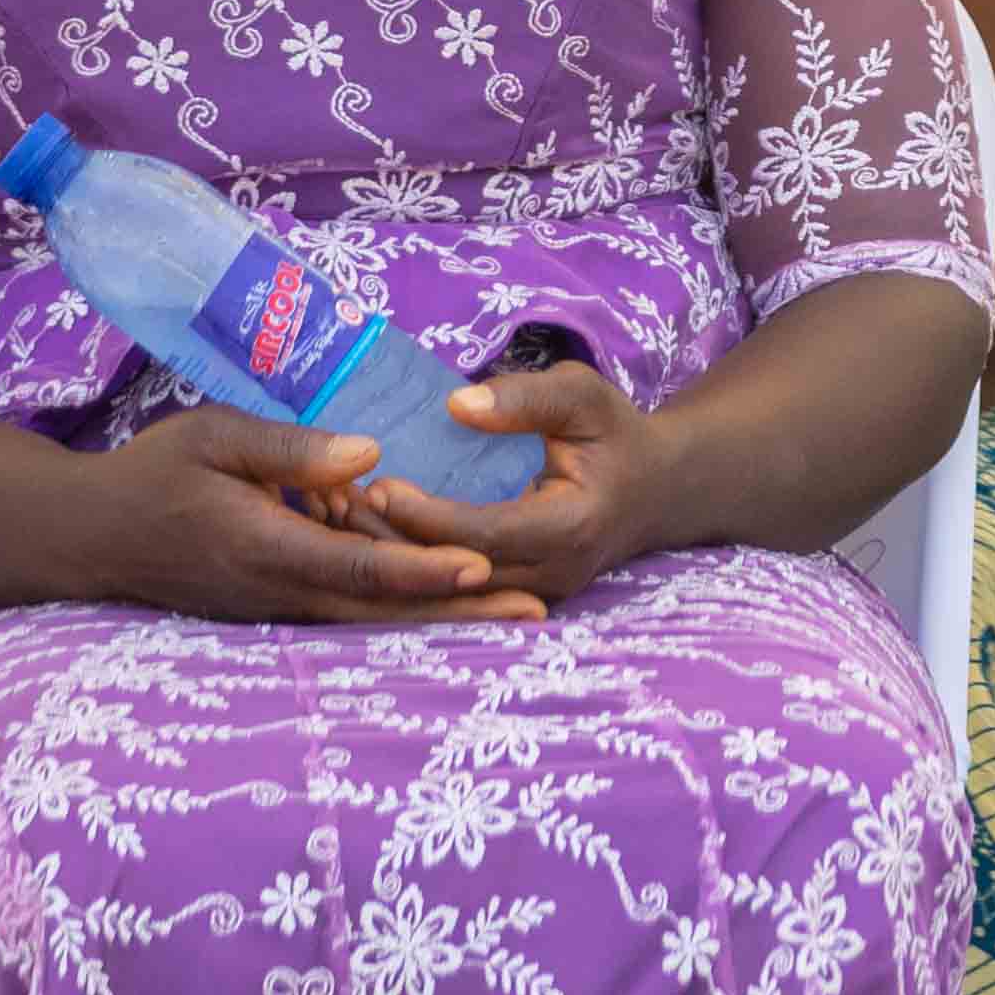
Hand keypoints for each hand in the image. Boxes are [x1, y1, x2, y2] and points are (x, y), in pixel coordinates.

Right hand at [90, 407, 540, 626]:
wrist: (94, 536)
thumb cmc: (153, 474)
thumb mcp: (215, 438)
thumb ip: (292, 449)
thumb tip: (370, 456)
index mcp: (267, 548)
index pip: (360, 567)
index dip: (423, 569)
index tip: (482, 563)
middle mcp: (280, 592)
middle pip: (383, 610)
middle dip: (460, 612)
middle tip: (534, 612)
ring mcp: (280, 607)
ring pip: (373, 618)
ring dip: (442, 617)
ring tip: (517, 610)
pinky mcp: (279, 606)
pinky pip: (350, 611)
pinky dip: (403, 609)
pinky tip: (456, 598)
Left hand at [351, 360, 653, 610]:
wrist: (658, 489)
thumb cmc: (615, 435)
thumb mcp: (584, 396)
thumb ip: (525, 397)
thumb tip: (456, 404)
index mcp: (572, 527)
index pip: (483, 534)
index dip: (426, 516)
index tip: (377, 485)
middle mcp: (554, 574)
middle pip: (456, 572)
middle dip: (392, 542)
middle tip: (337, 505)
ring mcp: (538, 594)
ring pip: (450, 590)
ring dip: (394, 558)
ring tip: (344, 518)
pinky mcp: (521, 598)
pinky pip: (458, 588)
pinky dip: (414, 563)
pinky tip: (375, 534)